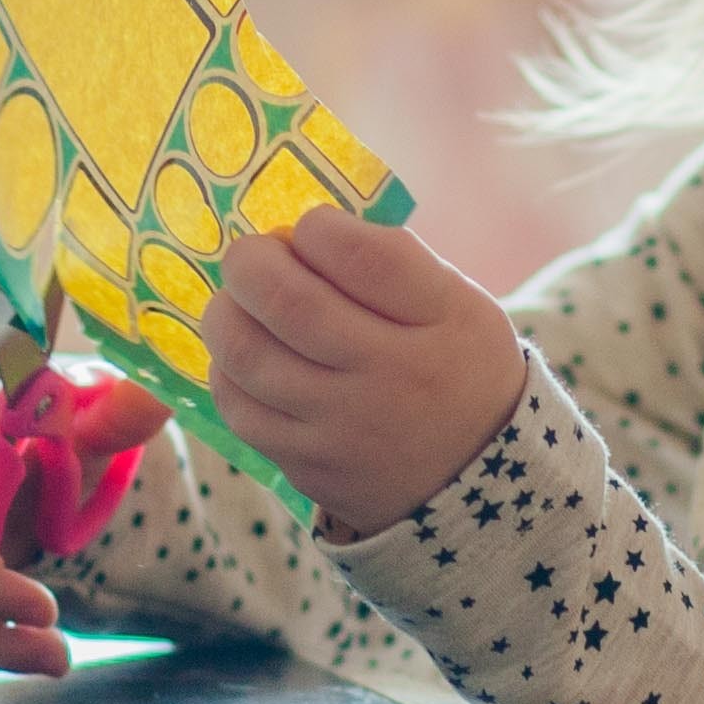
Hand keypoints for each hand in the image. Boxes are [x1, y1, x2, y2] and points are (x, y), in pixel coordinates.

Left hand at [203, 209, 526, 540]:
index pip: (364, 258)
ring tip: (239, 302)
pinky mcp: (308, 466)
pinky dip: (227, 370)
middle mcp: (392, 378)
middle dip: (251, 262)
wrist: (476, 475)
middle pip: (290, 304)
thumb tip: (299, 230)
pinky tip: (245, 355)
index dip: (319, 228)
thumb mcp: (458, 301)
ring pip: (247, 356)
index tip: (312, 228)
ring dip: (226, 312)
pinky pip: (239, 409)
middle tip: (251, 256)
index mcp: (440, 321)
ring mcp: (345, 428)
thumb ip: (390, 259)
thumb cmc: (455, 364)